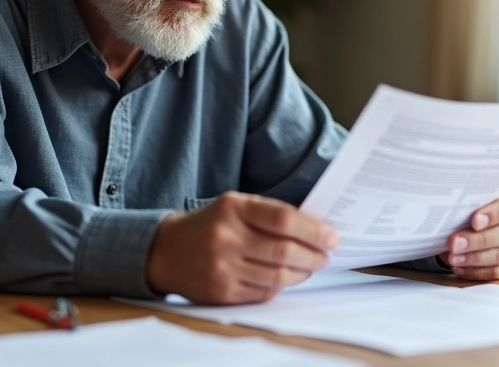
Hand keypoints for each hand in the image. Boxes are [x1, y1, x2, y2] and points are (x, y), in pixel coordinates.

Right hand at [146, 191, 338, 303]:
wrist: (166, 251)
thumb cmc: (211, 225)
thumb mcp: (235, 205)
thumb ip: (270, 213)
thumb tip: (315, 228)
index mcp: (233, 209)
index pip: (283, 220)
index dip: (314, 231)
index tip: (332, 237)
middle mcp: (226, 238)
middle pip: (284, 252)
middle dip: (314, 256)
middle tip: (327, 256)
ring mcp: (223, 268)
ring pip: (278, 276)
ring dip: (302, 274)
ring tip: (311, 267)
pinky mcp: (222, 292)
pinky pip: (264, 292)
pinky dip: (281, 286)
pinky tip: (286, 278)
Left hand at [439, 188, 498, 280]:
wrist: (471, 224)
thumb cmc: (471, 209)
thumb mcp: (471, 202)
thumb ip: (468, 203)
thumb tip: (448, 211)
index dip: (495, 214)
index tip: (474, 221)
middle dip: (478, 240)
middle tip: (455, 243)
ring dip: (475, 257)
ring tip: (454, 257)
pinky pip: (497, 272)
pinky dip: (477, 271)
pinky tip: (460, 268)